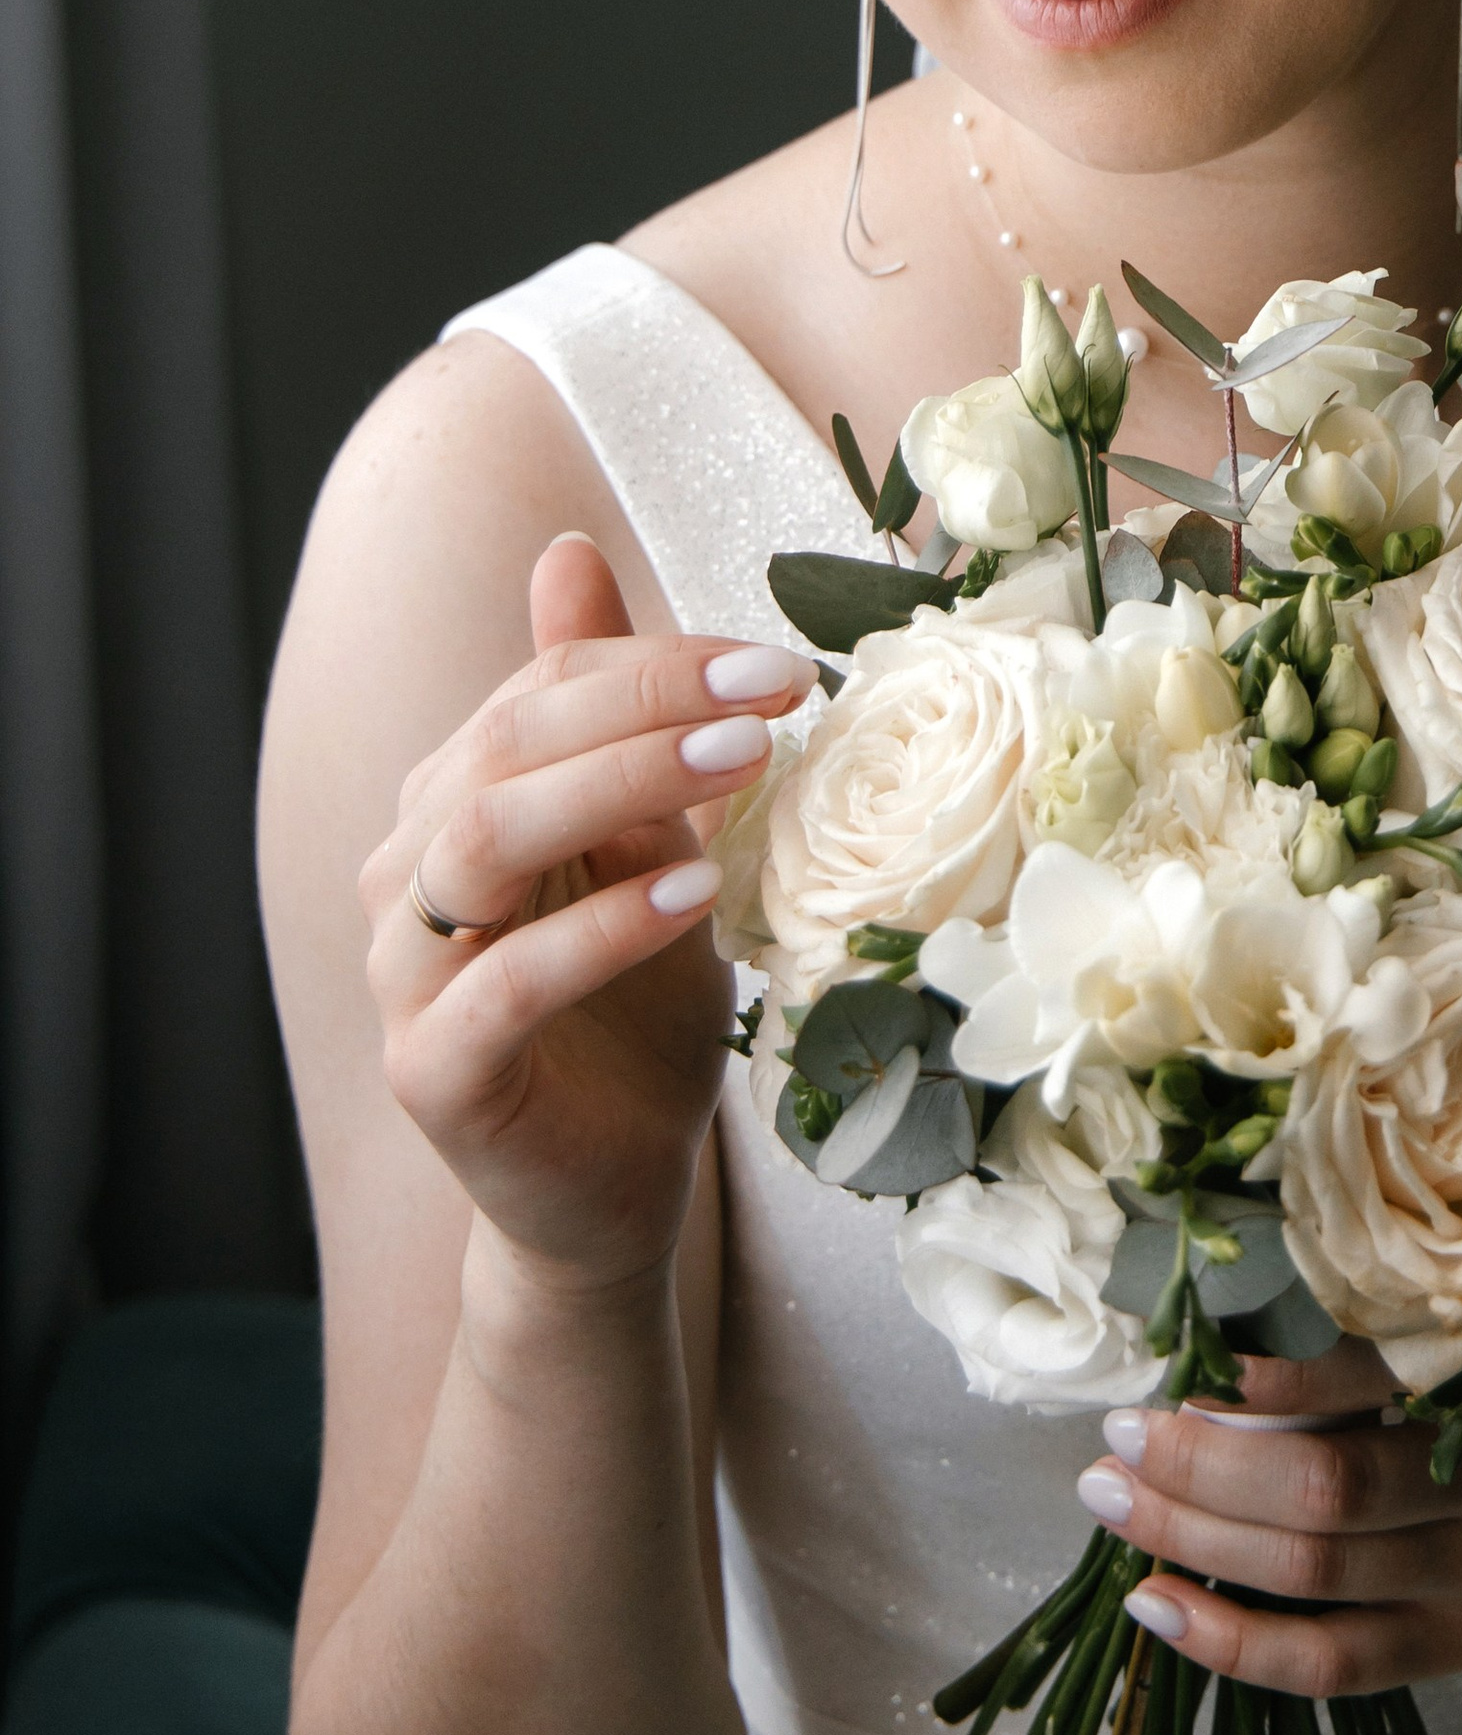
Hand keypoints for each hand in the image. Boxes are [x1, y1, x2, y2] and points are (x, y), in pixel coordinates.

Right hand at [359, 532, 813, 1289]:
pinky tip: (691, 897)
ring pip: (482, 842)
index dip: (656, 663)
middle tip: (772, 694)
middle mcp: (408, 873)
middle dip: (646, 705)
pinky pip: (503, 983)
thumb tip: (566, 549)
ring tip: (737, 767)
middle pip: (505, 748)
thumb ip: (613, 720)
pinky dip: (600, 930)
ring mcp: (406, 975)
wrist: (614, 1185)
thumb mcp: (648, 845)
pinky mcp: (431, 1072)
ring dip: (619, 789)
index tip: (783, 663)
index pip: (538, 691)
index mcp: (454, 802)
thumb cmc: (637, 1010)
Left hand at [1074, 1341, 1461, 1696]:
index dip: (1261, 1379)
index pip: (1363, 1380)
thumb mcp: (1461, 1333)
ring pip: (1314, 1574)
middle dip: (1201, 1466)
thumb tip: (1201, 1336)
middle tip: (1118, 1437)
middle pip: (1326, 1489)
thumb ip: (1362, 1332)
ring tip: (1114, 1501)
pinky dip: (1232, 1639)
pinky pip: (1332, 1663)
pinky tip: (1156, 1604)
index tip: (1181, 1358)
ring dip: (1194, 1538)